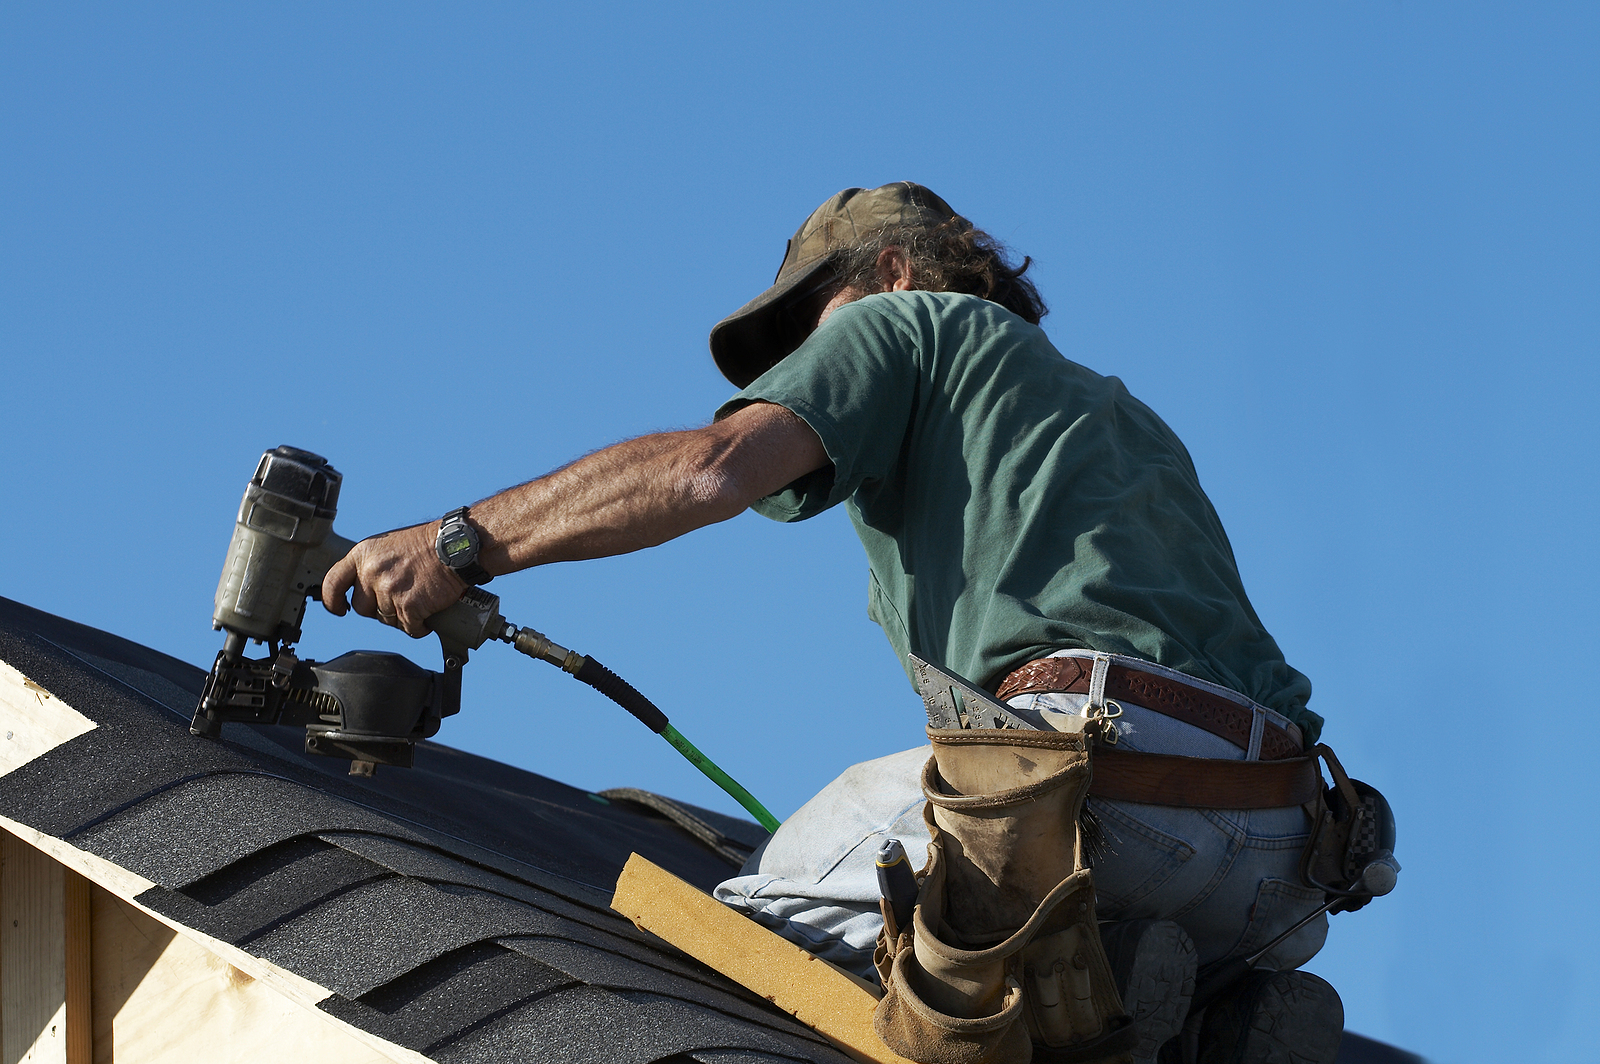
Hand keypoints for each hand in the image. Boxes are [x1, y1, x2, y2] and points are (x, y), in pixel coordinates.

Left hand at [321, 523, 466, 637]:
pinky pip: (409, 628)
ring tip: (421, 601)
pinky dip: (420, 626)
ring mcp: (389, 590)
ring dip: (403, 617)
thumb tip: (365, 590)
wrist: (457, 547)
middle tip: (400, 599)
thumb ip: (373, 566)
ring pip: (387, 620)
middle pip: (362, 608)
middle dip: (379, 609)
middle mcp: (371, 572)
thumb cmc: (429, 544)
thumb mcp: (389, 546)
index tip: (339, 610)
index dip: (333, 601)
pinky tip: (429, 613)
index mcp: (363, 554)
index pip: (332, 583)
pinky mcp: (409, 606)